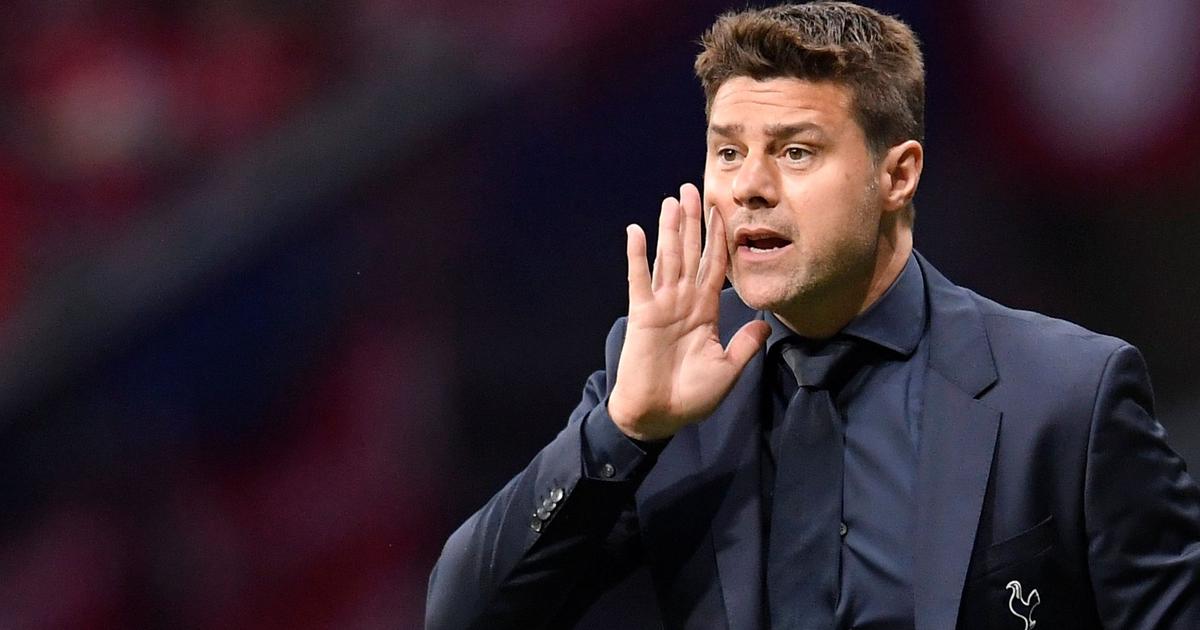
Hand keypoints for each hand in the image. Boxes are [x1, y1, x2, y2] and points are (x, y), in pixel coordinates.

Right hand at [607, 184, 769, 440]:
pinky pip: (639, 279)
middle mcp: (683, 302)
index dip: (720, 240)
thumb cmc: (691, 397)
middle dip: (694, 222)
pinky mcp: (642, 314)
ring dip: (671, 229)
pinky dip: (638, 256)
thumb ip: (745, 345)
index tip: (724, 212)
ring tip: (673, 200)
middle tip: (695, 188)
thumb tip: (767, 323)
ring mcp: (662, 306)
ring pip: (669, 258)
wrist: (658, 416)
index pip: (715, 267)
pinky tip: (637, 231)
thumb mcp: (728, 370)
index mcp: (704, 312)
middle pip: (691, 253)